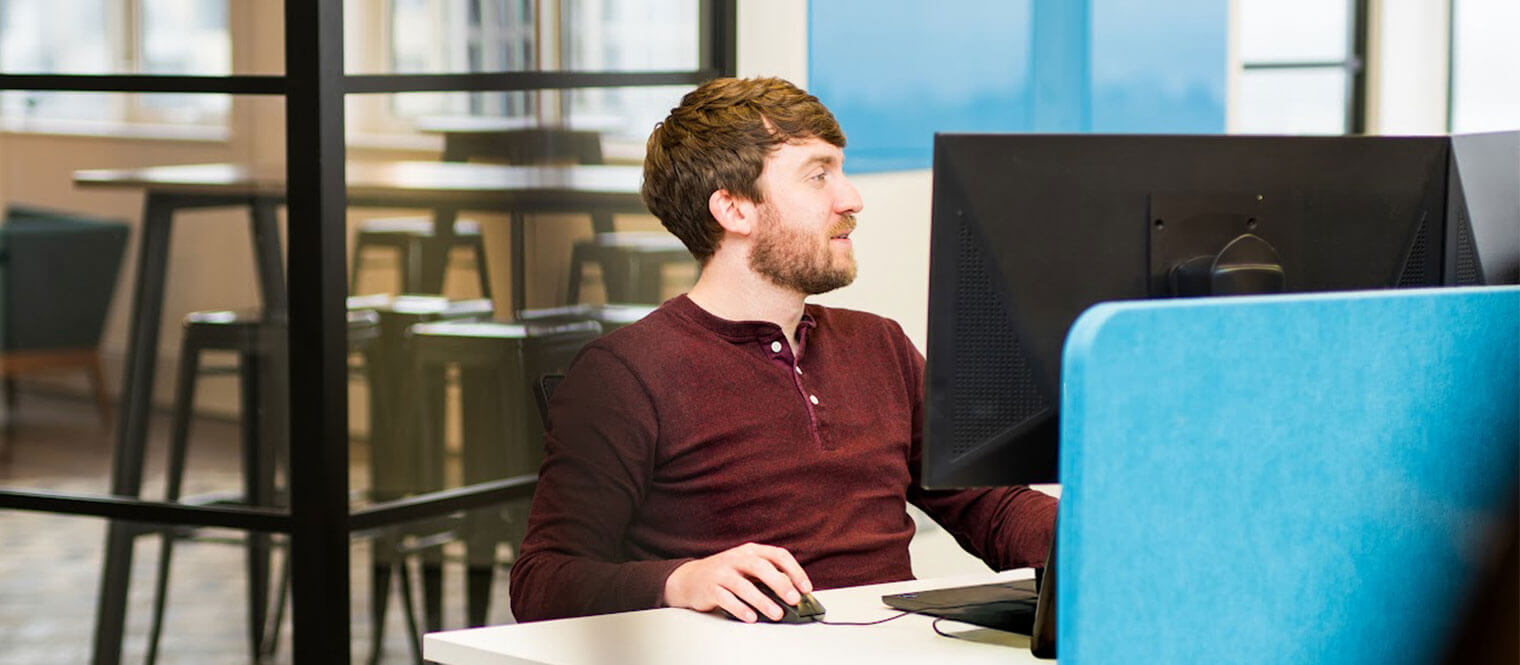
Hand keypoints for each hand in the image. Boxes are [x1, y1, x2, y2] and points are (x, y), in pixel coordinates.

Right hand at [662, 542, 813, 621]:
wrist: (690, 578)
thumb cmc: (726, 574)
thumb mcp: (747, 568)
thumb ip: (768, 576)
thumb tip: (793, 593)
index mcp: (751, 551)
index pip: (778, 555)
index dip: (795, 571)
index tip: (806, 588)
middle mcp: (736, 558)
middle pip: (761, 567)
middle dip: (780, 583)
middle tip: (793, 599)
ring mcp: (722, 572)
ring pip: (744, 585)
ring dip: (762, 601)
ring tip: (776, 614)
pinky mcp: (710, 588)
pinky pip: (727, 599)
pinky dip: (740, 609)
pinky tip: (751, 617)